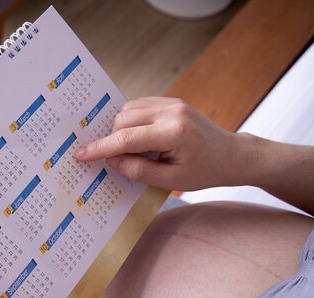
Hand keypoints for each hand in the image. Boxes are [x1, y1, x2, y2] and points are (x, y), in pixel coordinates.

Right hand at [75, 96, 251, 190]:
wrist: (232, 155)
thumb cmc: (205, 171)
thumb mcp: (172, 180)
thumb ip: (139, 170)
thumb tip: (111, 160)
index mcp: (173, 133)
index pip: (126, 138)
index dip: (100, 147)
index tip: (81, 154)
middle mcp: (171, 112)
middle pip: (123, 120)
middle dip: (112, 139)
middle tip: (113, 159)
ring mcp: (172, 103)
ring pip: (128, 110)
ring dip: (121, 129)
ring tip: (131, 150)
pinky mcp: (171, 101)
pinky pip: (139, 105)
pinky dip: (131, 120)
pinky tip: (138, 138)